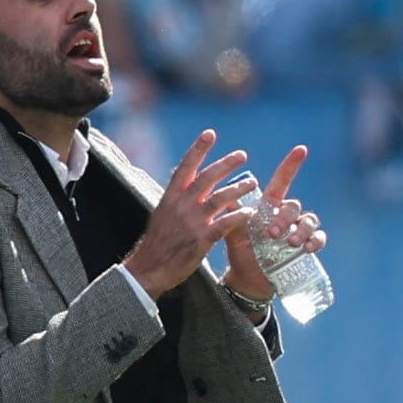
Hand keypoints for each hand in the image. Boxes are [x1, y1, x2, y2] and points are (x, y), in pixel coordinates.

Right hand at [122, 130, 257, 298]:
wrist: (149, 269)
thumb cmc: (157, 243)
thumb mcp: (162, 214)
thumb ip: (177, 199)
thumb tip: (188, 184)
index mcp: (170, 197)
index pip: (186, 166)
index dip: (198, 149)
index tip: (210, 134)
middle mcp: (181, 205)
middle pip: (207, 177)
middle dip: (226, 164)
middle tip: (243, 155)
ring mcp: (192, 222)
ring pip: (220, 198)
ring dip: (239, 188)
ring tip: (253, 182)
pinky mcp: (201, 240)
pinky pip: (225, 224)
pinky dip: (239, 216)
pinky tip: (250, 212)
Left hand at [223, 144, 325, 300]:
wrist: (247, 279)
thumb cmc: (240, 251)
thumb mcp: (232, 232)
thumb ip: (231, 214)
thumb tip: (223, 196)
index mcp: (269, 206)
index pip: (282, 181)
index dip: (291, 164)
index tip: (301, 149)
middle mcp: (286, 215)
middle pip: (293, 206)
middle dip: (285, 217)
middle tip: (272, 233)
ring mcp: (297, 231)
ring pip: (309, 220)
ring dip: (302, 230)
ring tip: (290, 243)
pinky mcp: (305, 248)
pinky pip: (319, 238)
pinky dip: (316, 241)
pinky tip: (308, 248)